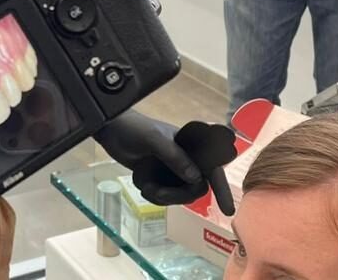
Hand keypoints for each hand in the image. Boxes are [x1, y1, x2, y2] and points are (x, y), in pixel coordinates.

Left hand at [95, 110, 235, 214]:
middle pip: (196, 187)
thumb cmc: (133, 128)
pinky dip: (156, 196)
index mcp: (190, 144)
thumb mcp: (154, 139)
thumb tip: (195, 178)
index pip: (212, 167)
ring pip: (180, 194)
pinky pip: (166, 195)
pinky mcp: (159, 177)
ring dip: (165, 197)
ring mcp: (171, 169)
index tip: (227, 209)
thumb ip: (174, 156)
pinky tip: (144, 188)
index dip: (222, 187)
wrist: (110, 131)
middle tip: (158, 193)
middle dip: (179, 194)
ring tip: (147, 189)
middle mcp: (185, 158)